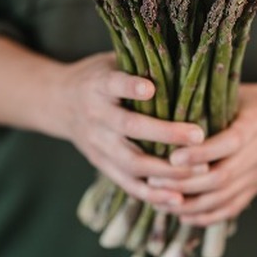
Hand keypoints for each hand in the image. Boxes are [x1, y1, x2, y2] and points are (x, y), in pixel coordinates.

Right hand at [53, 52, 205, 206]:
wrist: (58, 103)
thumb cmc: (99, 77)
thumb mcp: (112, 61)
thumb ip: (139, 63)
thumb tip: (186, 56)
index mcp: (98, 85)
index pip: (114, 84)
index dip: (129, 87)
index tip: (150, 87)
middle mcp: (96, 115)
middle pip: (129, 127)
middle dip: (164, 133)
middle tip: (198, 135)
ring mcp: (97, 144)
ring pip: (131, 161)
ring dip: (165, 170)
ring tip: (198, 171)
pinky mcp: (101, 164)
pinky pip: (127, 183)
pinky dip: (152, 194)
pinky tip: (178, 199)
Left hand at [147, 83, 256, 225]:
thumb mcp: (240, 92)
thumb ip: (212, 99)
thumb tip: (170, 99)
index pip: (228, 144)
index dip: (200, 154)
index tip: (172, 157)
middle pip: (223, 177)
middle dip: (186, 183)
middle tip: (155, 181)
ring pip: (224, 198)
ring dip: (191, 204)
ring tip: (161, 201)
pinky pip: (232, 208)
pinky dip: (207, 216)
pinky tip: (183, 216)